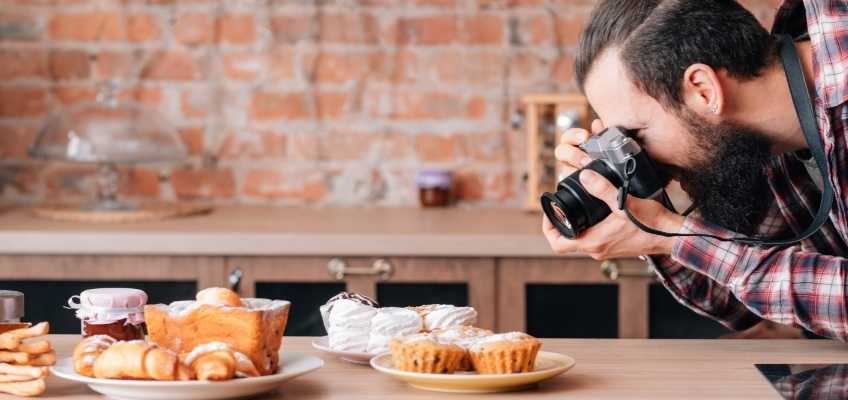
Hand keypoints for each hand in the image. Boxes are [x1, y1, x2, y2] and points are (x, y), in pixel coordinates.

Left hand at [543, 120, 684, 258]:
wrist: (672, 236)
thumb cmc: (651, 223)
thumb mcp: (625, 203)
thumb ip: (603, 189)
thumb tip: (583, 176)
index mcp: (593, 243)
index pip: (557, 243)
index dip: (548, 227)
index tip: (550, 211)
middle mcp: (596, 250)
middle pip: (565, 241)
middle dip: (558, 223)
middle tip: (560, 205)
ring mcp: (605, 249)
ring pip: (579, 238)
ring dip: (574, 223)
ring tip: (573, 204)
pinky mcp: (614, 246)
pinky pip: (592, 237)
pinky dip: (587, 225)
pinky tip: (593, 210)